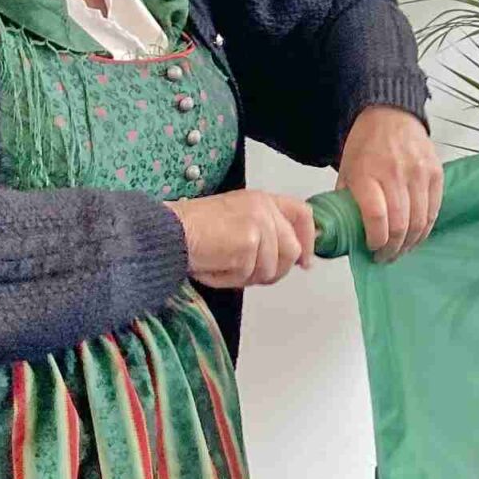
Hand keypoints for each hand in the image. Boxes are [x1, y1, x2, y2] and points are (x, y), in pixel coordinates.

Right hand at [165, 189, 316, 287]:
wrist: (169, 232)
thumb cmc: (194, 229)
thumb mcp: (236, 220)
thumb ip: (265, 232)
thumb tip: (293, 259)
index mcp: (263, 199)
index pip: (303, 214)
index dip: (309, 240)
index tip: (305, 261)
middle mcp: (265, 209)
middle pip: (292, 251)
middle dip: (274, 271)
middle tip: (246, 274)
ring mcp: (259, 225)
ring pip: (272, 269)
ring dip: (247, 277)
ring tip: (222, 265)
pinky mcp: (249, 244)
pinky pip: (249, 276)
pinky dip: (229, 279)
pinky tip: (213, 267)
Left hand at [339, 104, 443, 260]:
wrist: (390, 115)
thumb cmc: (365, 146)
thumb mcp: (345, 171)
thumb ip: (344, 202)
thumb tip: (338, 235)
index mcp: (367, 174)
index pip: (377, 217)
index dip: (376, 241)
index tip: (371, 250)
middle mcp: (395, 174)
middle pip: (400, 224)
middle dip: (392, 249)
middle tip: (385, 257)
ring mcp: (419, 173)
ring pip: (419, 221)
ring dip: (410, 243)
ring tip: (400, 250)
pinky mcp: (436, 173)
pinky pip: (434, 210)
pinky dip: (425, 229)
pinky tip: (415, 236)